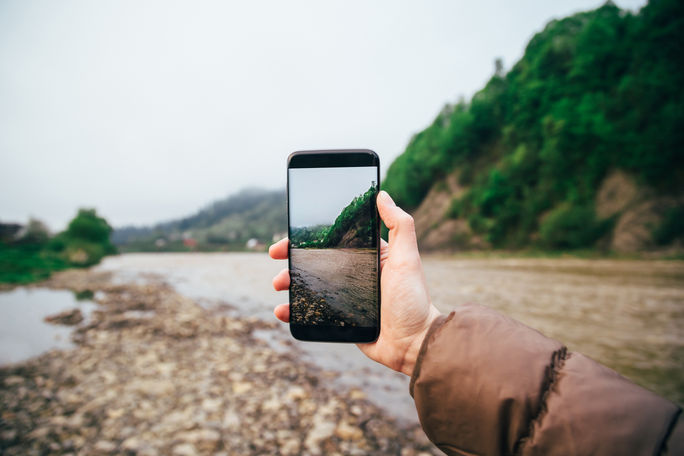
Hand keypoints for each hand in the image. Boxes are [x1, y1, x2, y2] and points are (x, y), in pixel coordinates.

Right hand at [269, 190, 440, 375]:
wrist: (413, 343)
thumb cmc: (413, 299)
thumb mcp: (407, 258)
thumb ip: (399, 225)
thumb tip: (382, 194)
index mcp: (367, 257)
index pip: (333, 240)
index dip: (310, 236)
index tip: (291, 234)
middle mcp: (354, 274)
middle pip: (315, 261)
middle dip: (292, 257)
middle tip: (276, 256)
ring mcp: (345, 297)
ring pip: (309, 285)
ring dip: (289, 282)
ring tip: (279, 284)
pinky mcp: (340, 319)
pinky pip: (312, 312)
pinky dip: (294, 311)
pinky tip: (283, 311)